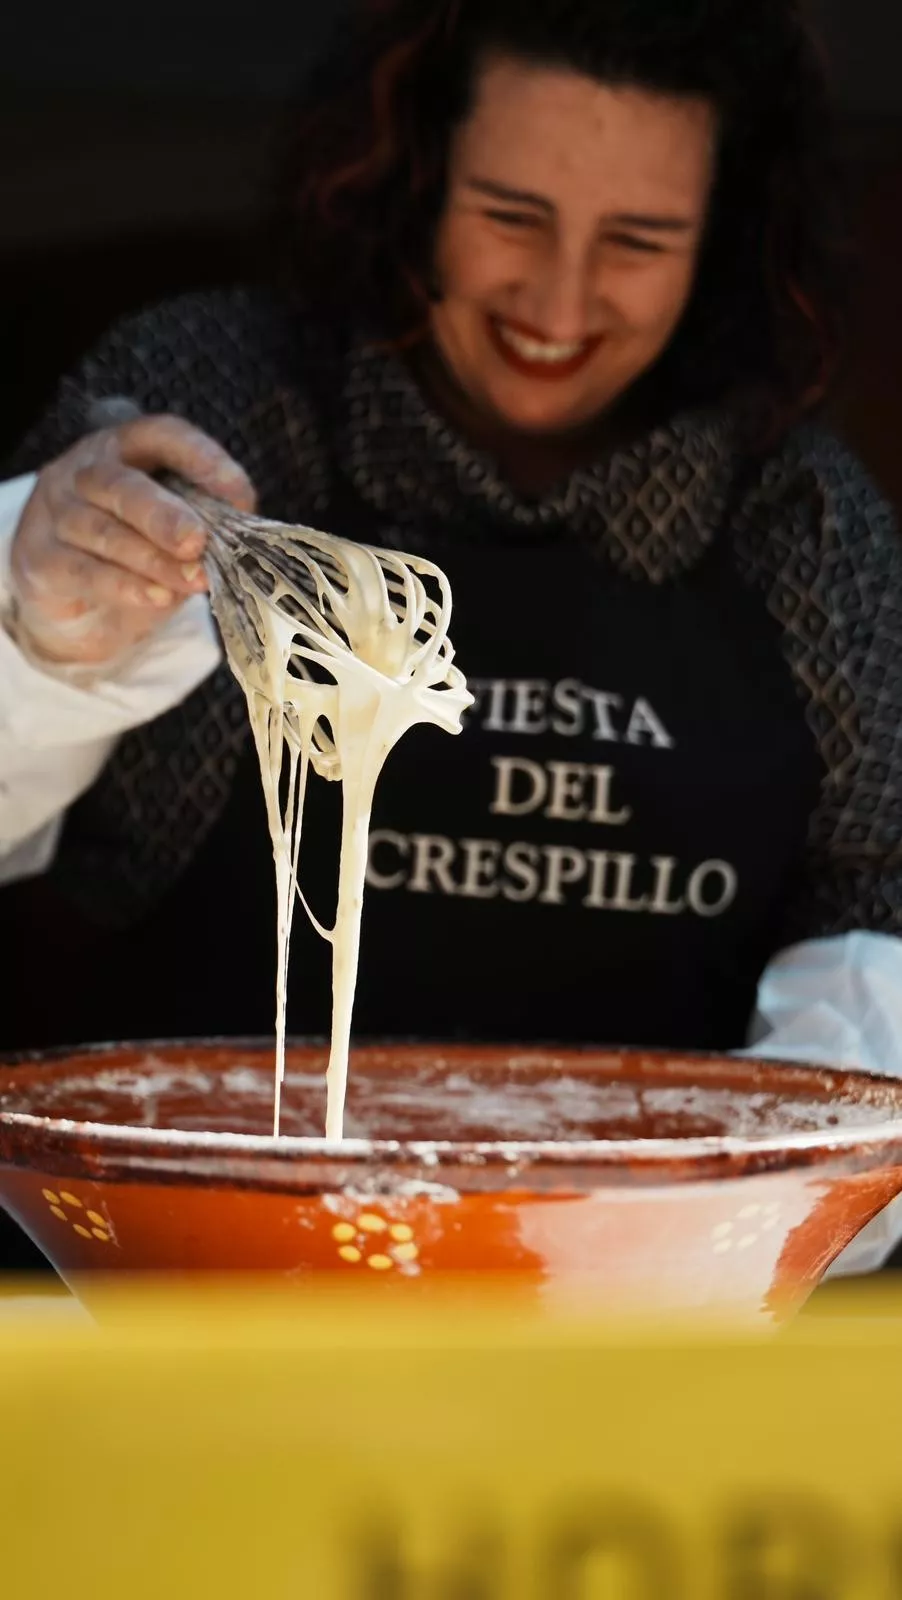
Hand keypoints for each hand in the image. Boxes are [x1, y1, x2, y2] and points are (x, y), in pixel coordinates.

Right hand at [9, 413, 255, 667]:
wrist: (76, 600)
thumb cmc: (133, 550)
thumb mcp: (170, 530)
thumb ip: (200, 523)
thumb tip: (240, 535)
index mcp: (125, 449)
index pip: (160, 435)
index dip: (200, 458)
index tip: (239, 493)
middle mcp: (84, 471)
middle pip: (121, 484)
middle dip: (164, 514)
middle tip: (198, 540)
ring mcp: (56, 512)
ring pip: (104, 532)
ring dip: (154, 559)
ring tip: (193, 579)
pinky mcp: (41, 558)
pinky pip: (84, 570)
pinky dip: (125, 586)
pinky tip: (157, 596)